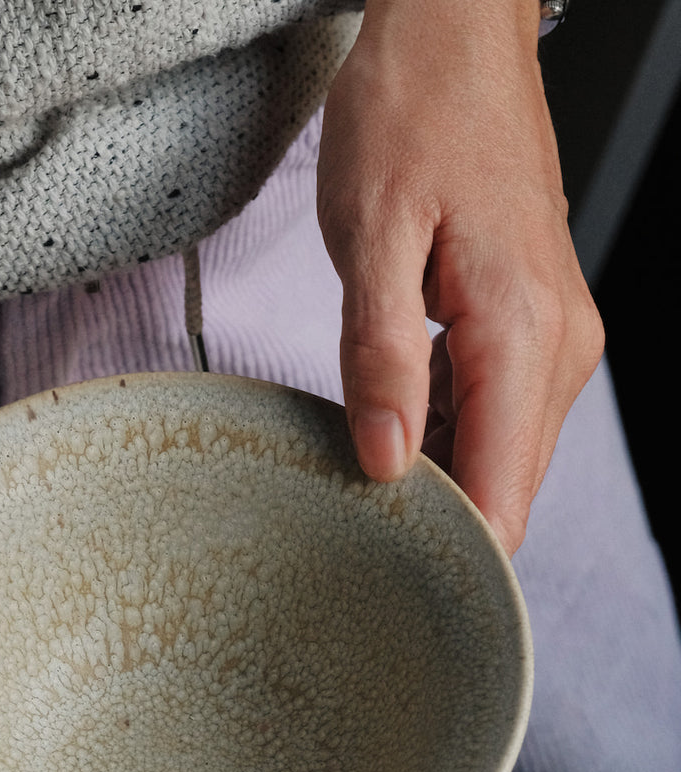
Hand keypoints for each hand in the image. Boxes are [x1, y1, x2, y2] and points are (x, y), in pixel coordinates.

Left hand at [317, 0, 604, 553]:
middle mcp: (556, 348)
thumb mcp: (372, 236)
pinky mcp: (530, 326)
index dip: (452, 554)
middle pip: (505, 488)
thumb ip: (381, 357)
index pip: (503, 494)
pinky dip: (442, 437)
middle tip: (350, 542)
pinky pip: (492, 414)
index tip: (387, 582)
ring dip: (434, 481)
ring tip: (358, 489)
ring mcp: (551, 338)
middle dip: (436, 525)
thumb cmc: (413, 111)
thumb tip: (384, 462)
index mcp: (523, 334)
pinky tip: (387, 432)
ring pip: (498, 456)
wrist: (455, 30)